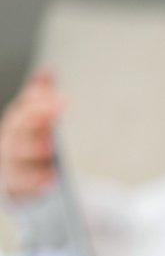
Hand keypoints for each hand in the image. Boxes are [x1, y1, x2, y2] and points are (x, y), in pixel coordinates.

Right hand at [0, 71, 64, 200]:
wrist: (13, 170)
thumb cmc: (28, 139)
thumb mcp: (35, 117)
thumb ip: (42, 95)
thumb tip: (48, 70)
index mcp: (17, 121)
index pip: (26, 108)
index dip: (41, 102)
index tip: (64, 99)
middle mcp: (10, 140)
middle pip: (18, 130)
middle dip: (36, 121)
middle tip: (57, 113)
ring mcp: (11, 163)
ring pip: (16, 157)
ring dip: (32, 152)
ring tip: (50, 149)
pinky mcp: (17, 185)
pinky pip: (23, 184)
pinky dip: (35, 182)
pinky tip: (51, 179)